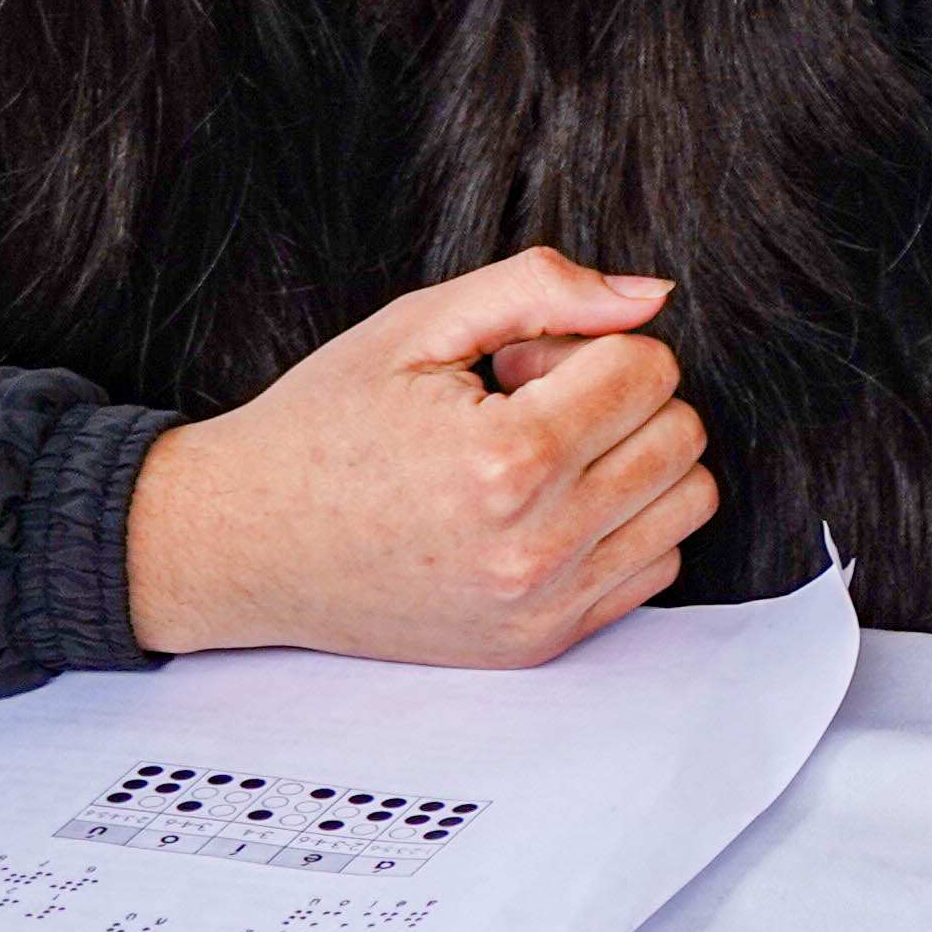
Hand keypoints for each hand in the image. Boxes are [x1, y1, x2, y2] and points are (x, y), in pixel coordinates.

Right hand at [122, 247, 713, 665]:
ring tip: (543, 455)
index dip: (584, 346)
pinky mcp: (541, 643)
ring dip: (635, 460)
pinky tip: (546, 508)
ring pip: (686, 501)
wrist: (244, 543)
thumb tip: (653, 295)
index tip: (516, 366)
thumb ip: (544, 287)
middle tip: (528, 405)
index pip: (649, 368)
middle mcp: (535, 546)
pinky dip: (623, 525)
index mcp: (506, 460)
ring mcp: (542, 606)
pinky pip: (655, 566)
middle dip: (618, 397)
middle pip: (679, 432)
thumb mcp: (420, 325)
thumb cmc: (325, 426)